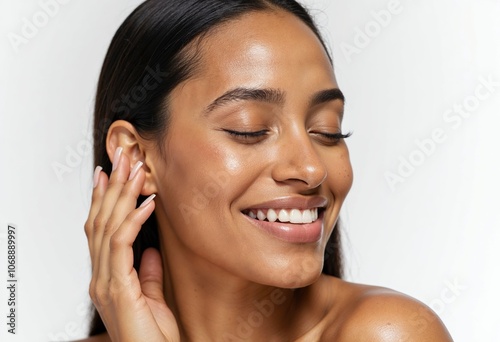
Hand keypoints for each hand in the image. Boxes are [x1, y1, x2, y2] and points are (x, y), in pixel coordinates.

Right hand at [85, 148, 179, 341]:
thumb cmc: (152, 337)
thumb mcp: (152, 298)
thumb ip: (148, 273)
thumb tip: (150, 250)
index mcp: (108, 277)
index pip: (101, 230)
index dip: (104, 200)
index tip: (110, 174)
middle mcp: (101, 277)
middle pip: (101, 222)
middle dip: (112, 187)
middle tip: (122, 158)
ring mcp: (105, 282)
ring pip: (107, 227)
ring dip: (122, 195)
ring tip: (134, 170)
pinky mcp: (118, 289)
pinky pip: (122, 246)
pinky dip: (133, 220)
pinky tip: (146, 203)